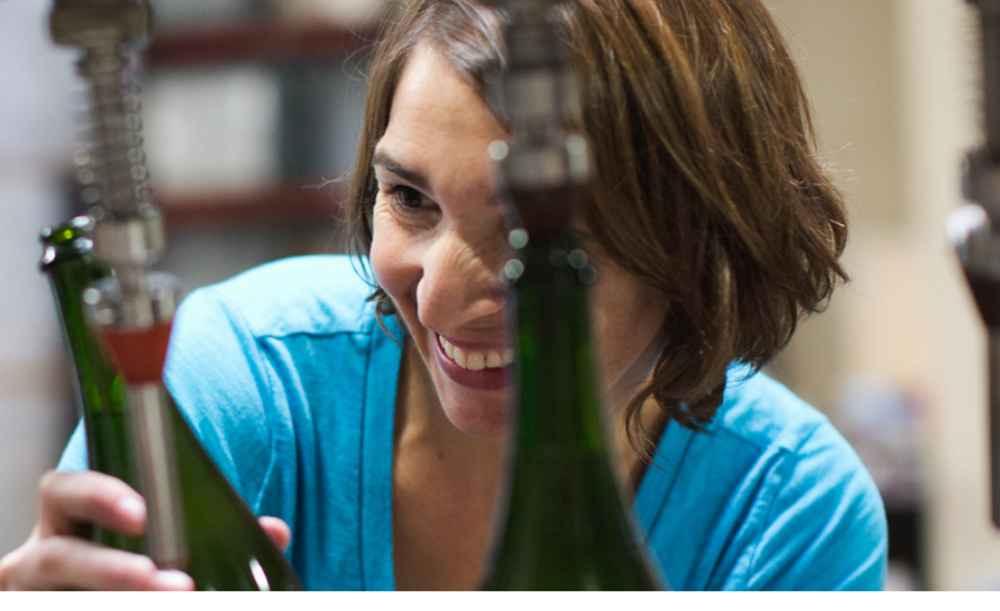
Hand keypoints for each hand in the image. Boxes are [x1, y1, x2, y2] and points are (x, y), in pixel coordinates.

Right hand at [0, 470, 294, 590]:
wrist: (101, 591)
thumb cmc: (132, 557)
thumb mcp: (162, 538)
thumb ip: (212, 529)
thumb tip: (276, 532)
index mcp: (67, 519)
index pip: (64, 491)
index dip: (99, 497)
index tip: (144, 513)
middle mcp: (41, 557)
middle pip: (62, 558)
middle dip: (116, 572)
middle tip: (178, 583)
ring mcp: (39, 596)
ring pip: (67, 601)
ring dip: (121, 601)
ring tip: (181, 601)